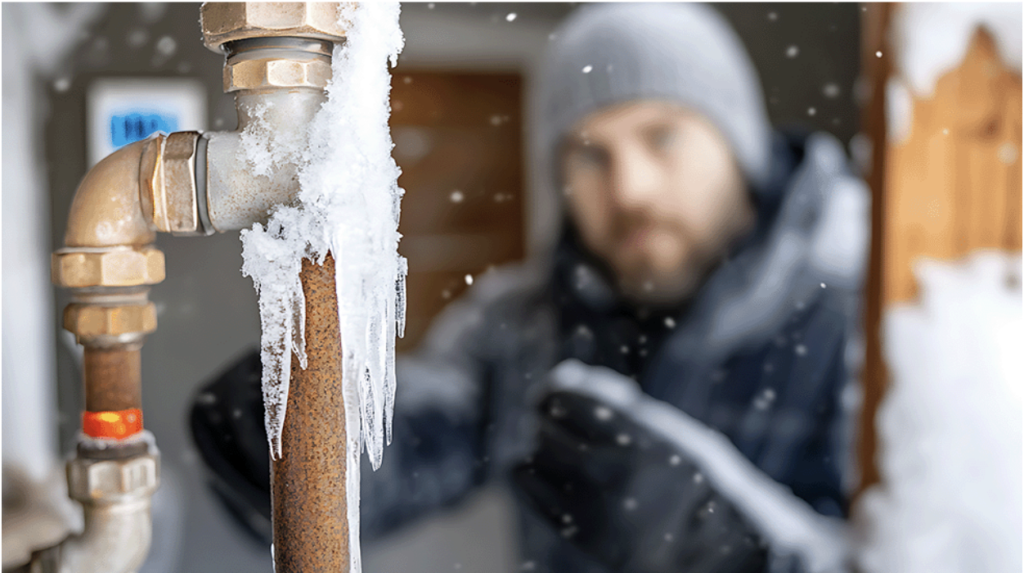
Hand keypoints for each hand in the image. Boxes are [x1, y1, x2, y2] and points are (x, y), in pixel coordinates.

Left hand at [511, 371, 767, 572]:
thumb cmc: (697, 482)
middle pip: (544, 426)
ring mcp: (588, 504)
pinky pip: (528, 485)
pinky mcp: (577, 530)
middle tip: (555, 417)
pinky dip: (531, 471)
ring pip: (535, 455)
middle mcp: (605, 470)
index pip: (564, 398)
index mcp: (635, 439)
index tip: (555, 391)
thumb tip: (566, 372)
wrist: (712, 554)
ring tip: (564, 448)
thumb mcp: (672, 432)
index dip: (553, 390)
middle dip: (546, 416)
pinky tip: (551, 470)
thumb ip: (619, 403)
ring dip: (543, 445)